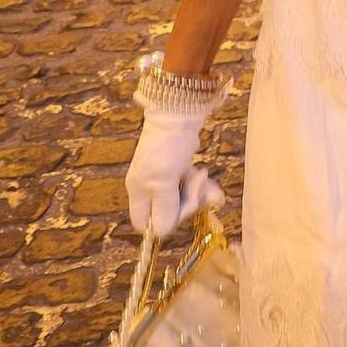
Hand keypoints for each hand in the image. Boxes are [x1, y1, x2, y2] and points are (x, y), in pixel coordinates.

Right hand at [126, 102, 223, 237]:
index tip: (179, 212)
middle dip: (187, 204)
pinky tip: (208, 179)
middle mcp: (149, 187)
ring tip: (205, 177)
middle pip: (167, 212)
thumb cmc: (167, 147)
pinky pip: (190, 185)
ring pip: (183, 198)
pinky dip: (201, 185)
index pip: (144, 223)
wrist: (179, 115)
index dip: (162, 223)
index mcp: (139, 192)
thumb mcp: (164, 180)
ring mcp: (164, 177)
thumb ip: (164, 206)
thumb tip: (161, 232)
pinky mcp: (178, 168)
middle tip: (197, 188)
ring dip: (198, 193)